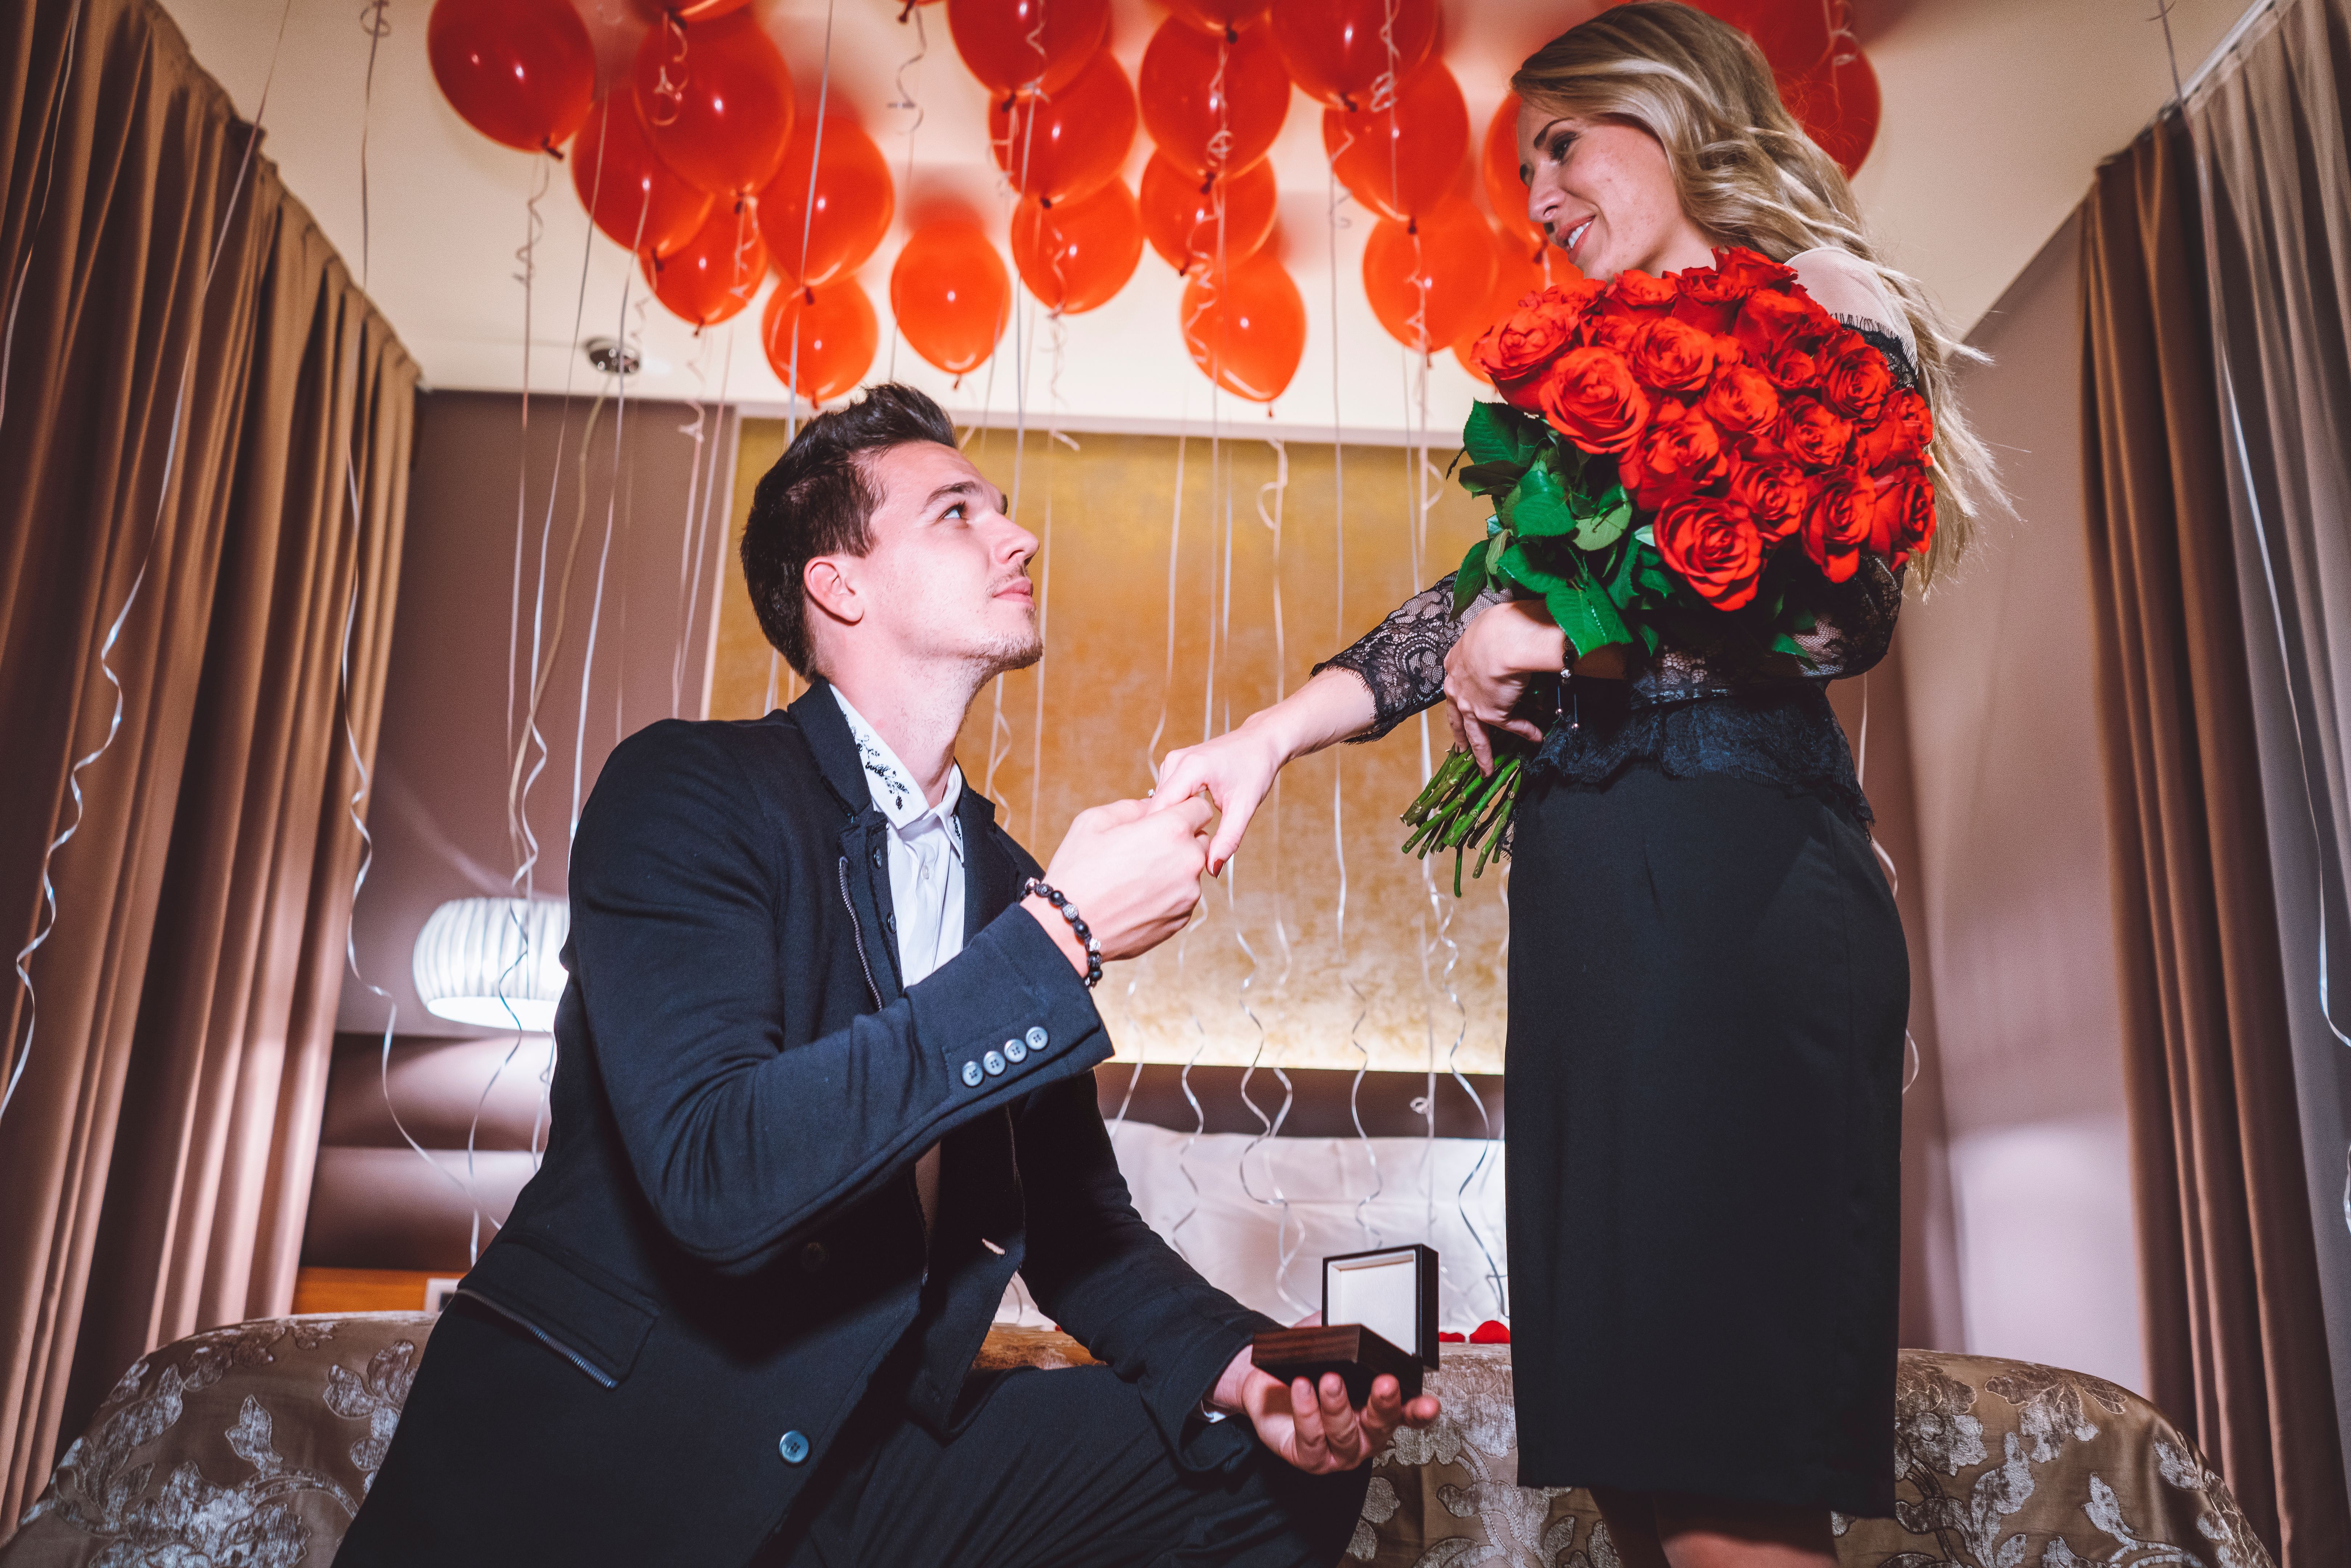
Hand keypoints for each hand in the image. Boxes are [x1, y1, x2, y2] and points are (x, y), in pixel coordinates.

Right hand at [1028, 795, 1211, 972]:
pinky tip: (1137, 896)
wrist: (1069, 929)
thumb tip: (1152, 807)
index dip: (1182, 808)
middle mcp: (1188, 861)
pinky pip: (1182, 897)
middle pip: (1200, 839)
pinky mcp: (1181, 919)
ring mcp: (1188, 894)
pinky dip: (1167, 893)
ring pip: (1191, 871)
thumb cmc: (1077, 871)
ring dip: (1173, 867)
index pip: (1201, 807)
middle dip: (1181, 838)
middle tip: (1146, 846)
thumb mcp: (1095, 821)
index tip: (1165, 815)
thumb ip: (1133, 807)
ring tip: (1136, 875)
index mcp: (1171, 830)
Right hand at [1151, 723, 1284, 875]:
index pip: (1162, 807)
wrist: (1261, 741)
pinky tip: (1184, 825)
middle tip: (1174, 858)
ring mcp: (1173, 761)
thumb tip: (1212, 869)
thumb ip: (1228, 839)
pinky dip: (1172, 811)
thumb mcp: (1245, 807)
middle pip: (1157, 806)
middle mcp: (1176, 761)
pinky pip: (1165, 795)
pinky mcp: (1174, 765)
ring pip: (1159, 802)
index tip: (1163, 859)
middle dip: (1164, 830)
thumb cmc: (1256, 769)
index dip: (1160, 833)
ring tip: (1182, 841)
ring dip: (1168, 821)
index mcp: (1191, 767)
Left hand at [1209, 1345, 1440, 1474]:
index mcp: (1376, 1406)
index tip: (1429, 1403)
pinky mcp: (1309, 1456)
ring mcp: (1337, 1449)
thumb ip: (1348, 1330)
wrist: (1263, 1384)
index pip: (1406, 1412)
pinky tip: (1303, 1390)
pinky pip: (1311, 1440)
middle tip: (1384, 1384)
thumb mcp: (1329, 1343)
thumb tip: (1359, 1310)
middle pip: (1381, 1426)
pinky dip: (1307, 1413)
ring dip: (1338, 1406)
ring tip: (1330, 1380)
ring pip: (1345, 1434)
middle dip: (1384, 1405)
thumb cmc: (1303, 1366)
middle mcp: (1363, 1432)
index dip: (1420, 1410)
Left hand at [1442, 598, 1568, 774]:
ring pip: (1475, 734)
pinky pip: (1511, 726)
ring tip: (1485, 768)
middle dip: (1459, 733)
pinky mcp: (1492, 713)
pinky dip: (1524, 732)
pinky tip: (1534, 738)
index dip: (1459, 695)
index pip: (1456, 684)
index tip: (1460, 704)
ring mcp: (1472, 704)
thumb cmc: (1497, 625)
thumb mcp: (1486, 627)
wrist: (1503, 640)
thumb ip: (1491, 636)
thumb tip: (1506, 627)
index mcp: (1455, 663)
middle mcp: (1457, 687)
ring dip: (1482, 752)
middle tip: (1460, 749)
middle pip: (1456, 717)